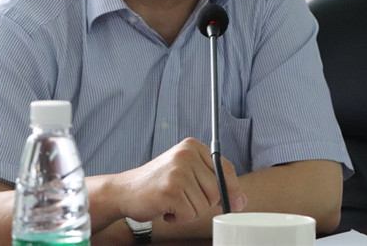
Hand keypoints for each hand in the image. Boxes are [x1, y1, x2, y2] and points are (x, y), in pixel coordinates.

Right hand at [112, 137, 246, 223]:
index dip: (231, 189)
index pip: (225, 169)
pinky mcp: (171, 190)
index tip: (233, 201)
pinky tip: (166, 208)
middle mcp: (186, 155)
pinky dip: (179, 218)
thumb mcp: (187, 173)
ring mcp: (178, 172)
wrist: (125, 191)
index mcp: (192, 146)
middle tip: (183, 199)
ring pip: (205, 205)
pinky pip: (190, 214)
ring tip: (173, 202)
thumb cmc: (157, 183)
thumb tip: (241, 199)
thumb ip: (213, 182)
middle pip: (217, 190)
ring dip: (190, 212)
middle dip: (204, 203)